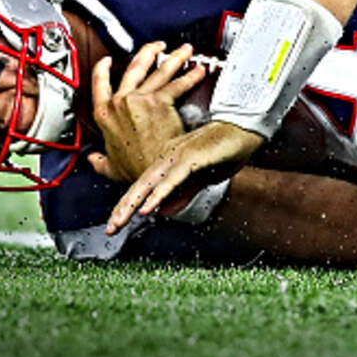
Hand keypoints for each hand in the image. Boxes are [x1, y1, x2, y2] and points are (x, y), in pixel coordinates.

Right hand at [87, 41, 206, 181]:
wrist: (152, 174)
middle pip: (134, 68)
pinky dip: (190, 76)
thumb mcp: (110, 166)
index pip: (98, 83)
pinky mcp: (159, 102)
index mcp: (104, 115)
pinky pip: (178, 84)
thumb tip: (93, 159)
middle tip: (159, 46)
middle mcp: (120, 102)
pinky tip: (199, 71)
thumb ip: (101, 160)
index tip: (107, 60)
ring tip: (186, 50)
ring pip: (159, 71)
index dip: (102, 69)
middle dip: (148, 52)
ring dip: (175, 58)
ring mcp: (139, 100)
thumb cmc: (135, 170)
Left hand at [105, 120, 263, 234]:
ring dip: (133, 203)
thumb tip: (165, 212)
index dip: (128, 205)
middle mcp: (169, 157)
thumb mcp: (204, 178)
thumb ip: (184, 193)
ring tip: (120, 220)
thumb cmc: (227, 149)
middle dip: (123, 208)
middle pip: (140, 185)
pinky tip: (148, 207)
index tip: (115, 224)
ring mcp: (179, 155)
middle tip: (110, 228)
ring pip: (150, 182)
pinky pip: (172, 179)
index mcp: (169, 160)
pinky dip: (159, 194)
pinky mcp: (192, 156)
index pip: (144, 186)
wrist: (245, 128)